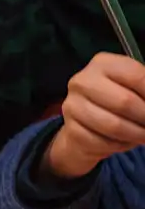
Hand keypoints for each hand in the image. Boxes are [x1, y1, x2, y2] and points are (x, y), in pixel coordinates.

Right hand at [43, 52, 144, 180]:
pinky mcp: (70, 129)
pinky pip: (102, 142)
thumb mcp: (132, 87)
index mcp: (102, 63)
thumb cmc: (115, 101)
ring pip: (114, 125)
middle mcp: (82, 81)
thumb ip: (144, 88)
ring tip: (144, 135)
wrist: (82, 123)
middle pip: (124, 102)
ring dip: (136, 134)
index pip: (136, 76)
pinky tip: (125, 141)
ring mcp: (72, 106)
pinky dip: (119, 145)